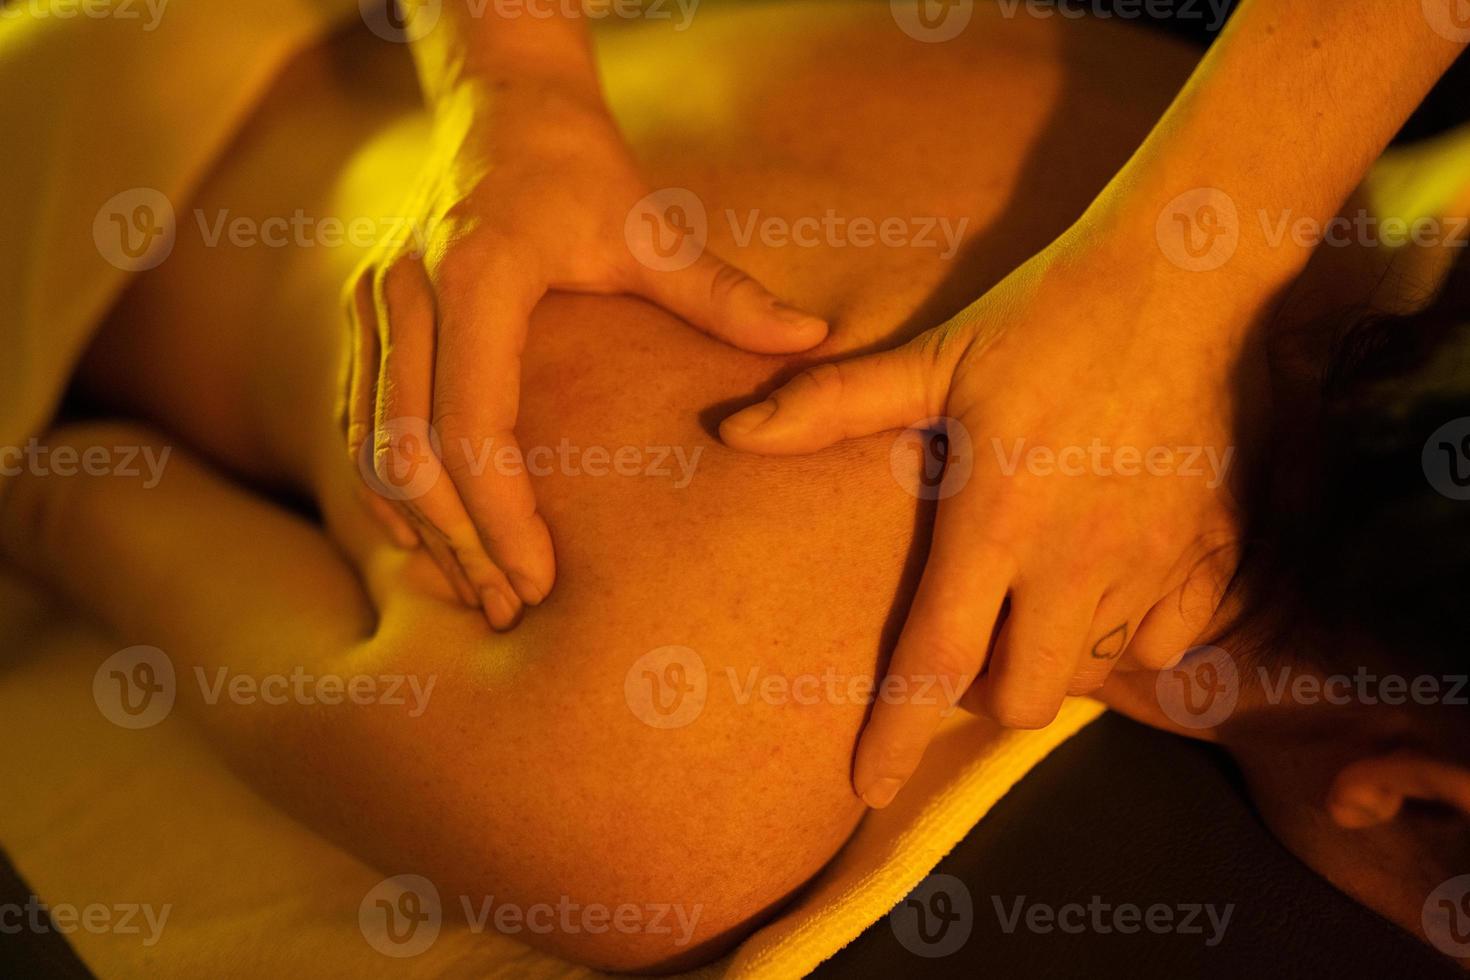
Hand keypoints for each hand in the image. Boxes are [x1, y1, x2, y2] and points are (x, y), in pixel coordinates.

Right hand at [341, 82, 826, 628]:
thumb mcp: (652, 228)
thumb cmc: (582, 170)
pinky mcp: (362, 320)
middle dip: (459, 543)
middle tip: (513, 608)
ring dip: (423, 530)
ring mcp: (372, 307)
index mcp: (477, 272)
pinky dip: (390, 494)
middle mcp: (406, 293)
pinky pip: (357, 427)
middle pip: (407, 454)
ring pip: (371, 450)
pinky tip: (432, 542)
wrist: (501, 108)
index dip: (501, 516)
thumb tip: (813, 338)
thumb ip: (723, 293)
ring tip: (479, 592)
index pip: (473, 423)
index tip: (543, 580)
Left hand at [718, 227, 1257, 806]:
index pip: (935, 659)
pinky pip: (1172, 642)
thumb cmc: (1043, 317)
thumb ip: (833, 405)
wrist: (1181, 278)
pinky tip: (1111, 576)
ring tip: (1039, 592)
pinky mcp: (1217, 552)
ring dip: (1053, 652)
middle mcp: (1076, 560)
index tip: (866, 790)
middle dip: (985, 693)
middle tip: (973, 639)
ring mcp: (1154, 563)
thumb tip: (733, 431)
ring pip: (1095, 670)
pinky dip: (1135, 631)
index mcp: (998, 520)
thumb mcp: (934, 357)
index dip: (895, 735)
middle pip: (1022, 697)